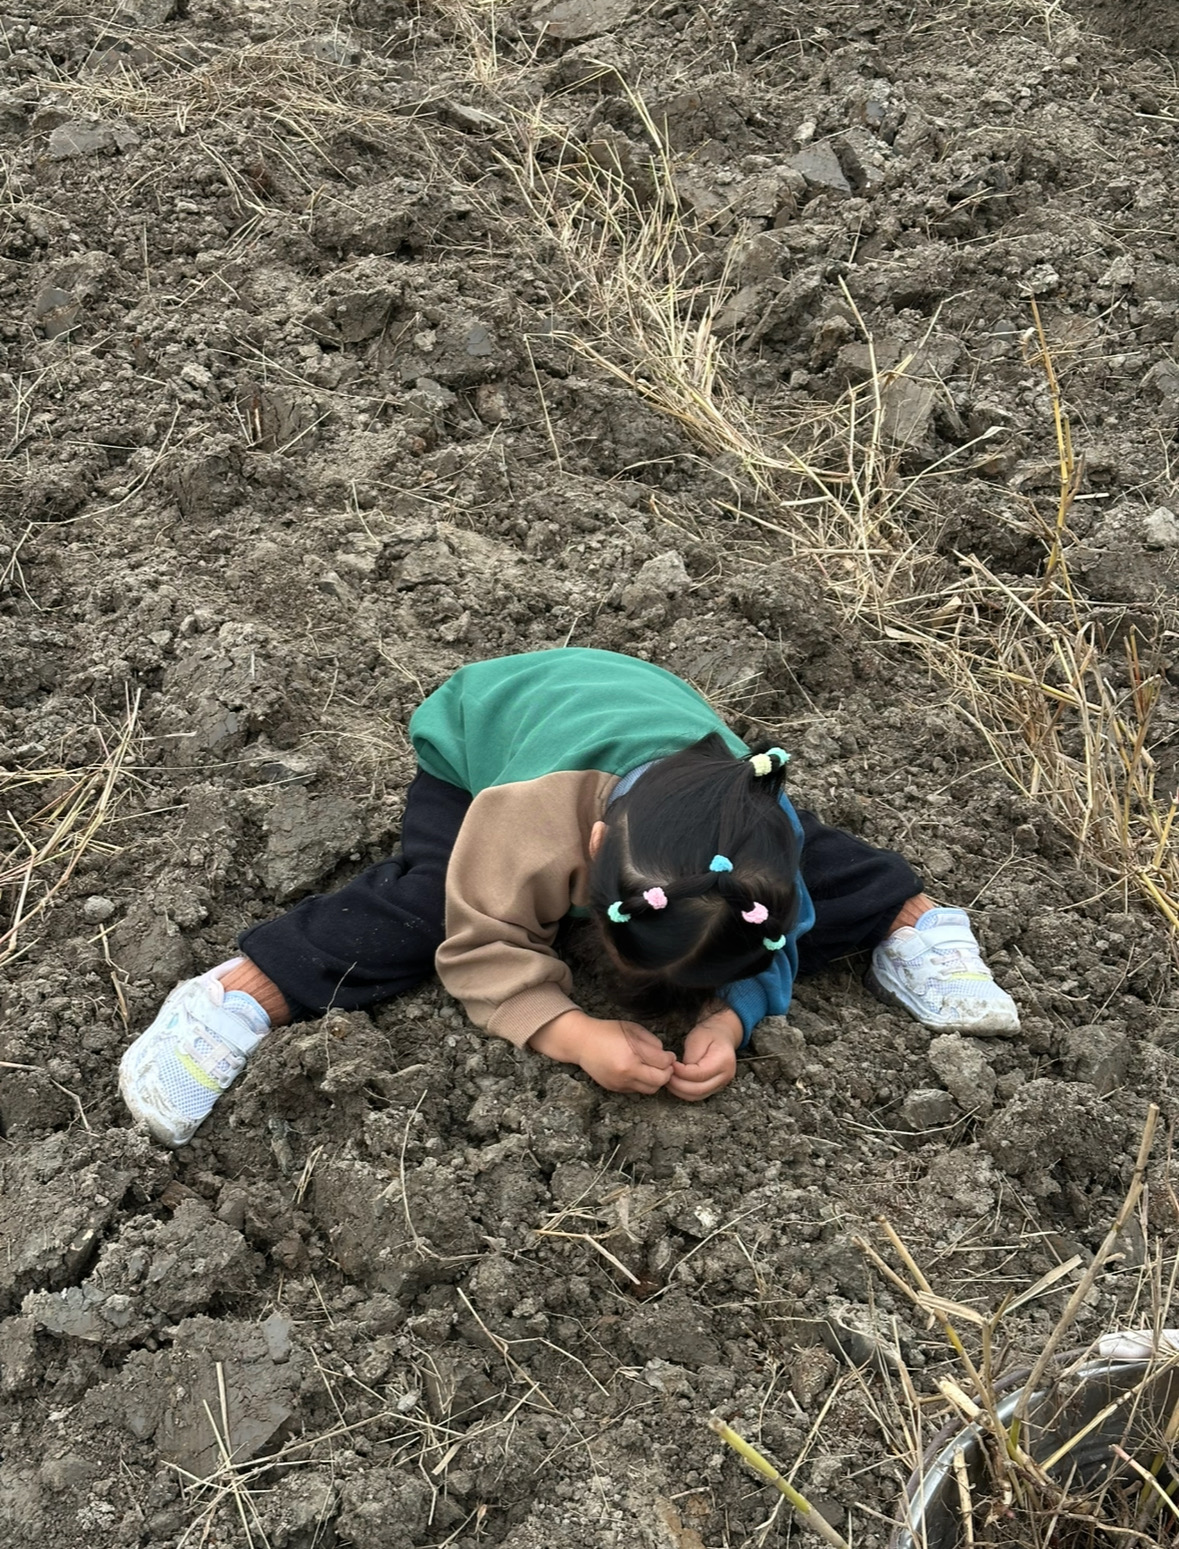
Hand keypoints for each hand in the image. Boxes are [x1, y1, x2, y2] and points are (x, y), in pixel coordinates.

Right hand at [530, 1010, 674, 1094]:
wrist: (582, 1043)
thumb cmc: (607, 1032)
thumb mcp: (632, 1029)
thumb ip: (652, 1042)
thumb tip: (665, 1055)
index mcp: (632, 1055)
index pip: (663, 1063)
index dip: (670, 1059)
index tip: (668, 1055)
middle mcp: (626, 1072)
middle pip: (660, 1081)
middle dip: (666, 1073)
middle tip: (664, 1065)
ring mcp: (620, 1083)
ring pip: (650, 1089)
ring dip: (655, 1080)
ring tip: (652, 1069)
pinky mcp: (615, 1089)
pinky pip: (637, 1090)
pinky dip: (642, 1083)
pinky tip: (638, 1071)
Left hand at [668, 1006, 740, 1101]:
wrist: (721, 1035)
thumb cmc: (710, 1033)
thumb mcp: (698, 1037)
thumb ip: (691, 1055)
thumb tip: (681, 1071)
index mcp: (723, 1061)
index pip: (699, 1074)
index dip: (682, 1073)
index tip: (671, 1065)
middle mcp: (725, 1076)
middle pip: (698, 1089)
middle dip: (678, 1084)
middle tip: (666, 1074)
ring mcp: (721, 1084)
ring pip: (697, 1096)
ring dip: (679, 1090)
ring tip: (669, 1079)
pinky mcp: (714, 1088)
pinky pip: (697, 1095)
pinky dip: (684, 1092)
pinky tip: (675, 1082)